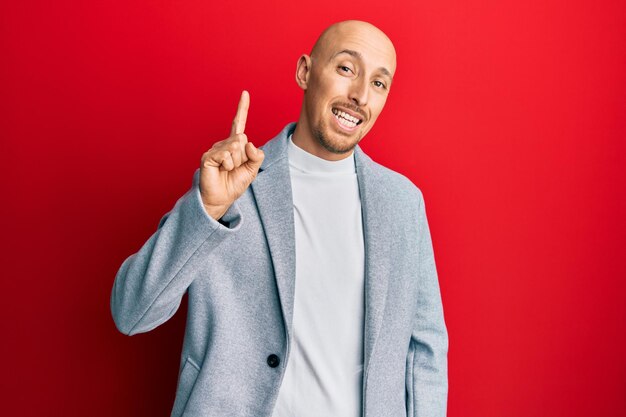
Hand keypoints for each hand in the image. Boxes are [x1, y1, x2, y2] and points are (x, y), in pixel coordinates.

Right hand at [199, 91, 264, 219]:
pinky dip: (228, 165)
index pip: (240, 123)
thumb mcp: (252, 170)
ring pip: (235, 147)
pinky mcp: (208, 156)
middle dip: (244, 157)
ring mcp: (215, 149)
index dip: (242, 108)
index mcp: (235, 144)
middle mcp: (225, 143)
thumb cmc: (234, 183)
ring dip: (236, 163)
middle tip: (235, 168)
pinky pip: (226, 155)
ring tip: (227, 170)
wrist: (221, 198)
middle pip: (243, 139)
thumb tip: (249, 143)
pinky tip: (221, 170)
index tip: (245, 93)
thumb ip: (257, 156)